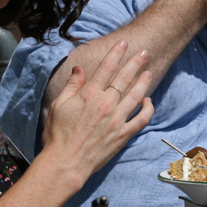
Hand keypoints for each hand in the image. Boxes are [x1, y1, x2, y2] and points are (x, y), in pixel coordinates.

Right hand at [41, 40, 153, 182]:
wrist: (66, 163)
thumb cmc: (58, 135)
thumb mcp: (59, 105)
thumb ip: (72, 86)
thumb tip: (79, 69)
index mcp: (89, 95)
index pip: (106, 68)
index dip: (116, 54)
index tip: (123, 43)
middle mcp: (106, 104)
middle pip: (125, 78)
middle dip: (136, 63)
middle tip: (145, 52)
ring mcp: (117, 119)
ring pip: (136, 96)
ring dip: (144, 82)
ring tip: (149, 72)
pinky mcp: (124, 134)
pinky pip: (142, 119)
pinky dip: (148, 109)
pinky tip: (148, 100)